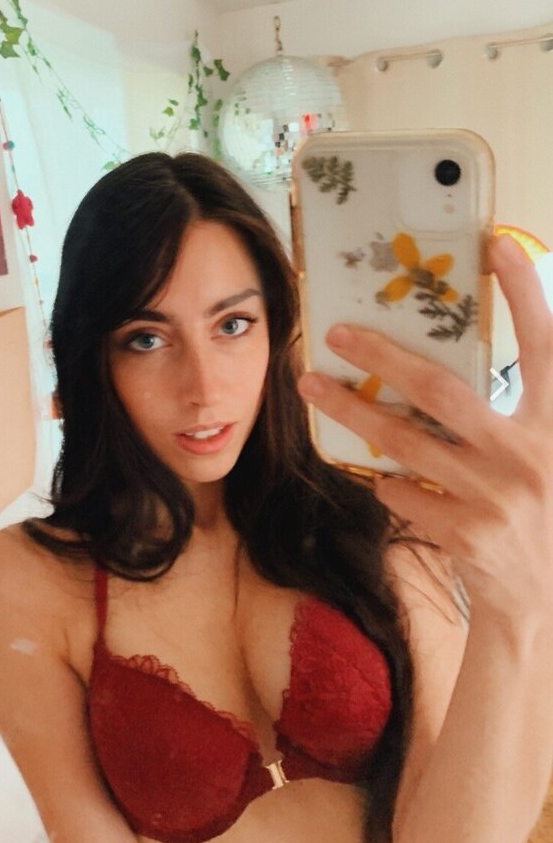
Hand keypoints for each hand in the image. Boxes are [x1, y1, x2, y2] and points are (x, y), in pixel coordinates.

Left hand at [296, 233, 552, 623]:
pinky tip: (381, 474)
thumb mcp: (537, 453)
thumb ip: (509, 412)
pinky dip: (384, 478)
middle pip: (443, 391)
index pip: (546, 348)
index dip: (525, 295)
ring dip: (353, 410)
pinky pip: (401, 490)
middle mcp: (530, 456)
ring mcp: (496, 498)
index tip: (496, 245)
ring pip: (405, 441)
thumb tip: (436, 364)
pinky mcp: (465, 535)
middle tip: (337, 331)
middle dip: (384, 356)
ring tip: (314, 385)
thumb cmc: (534, 510)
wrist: (540, 597)